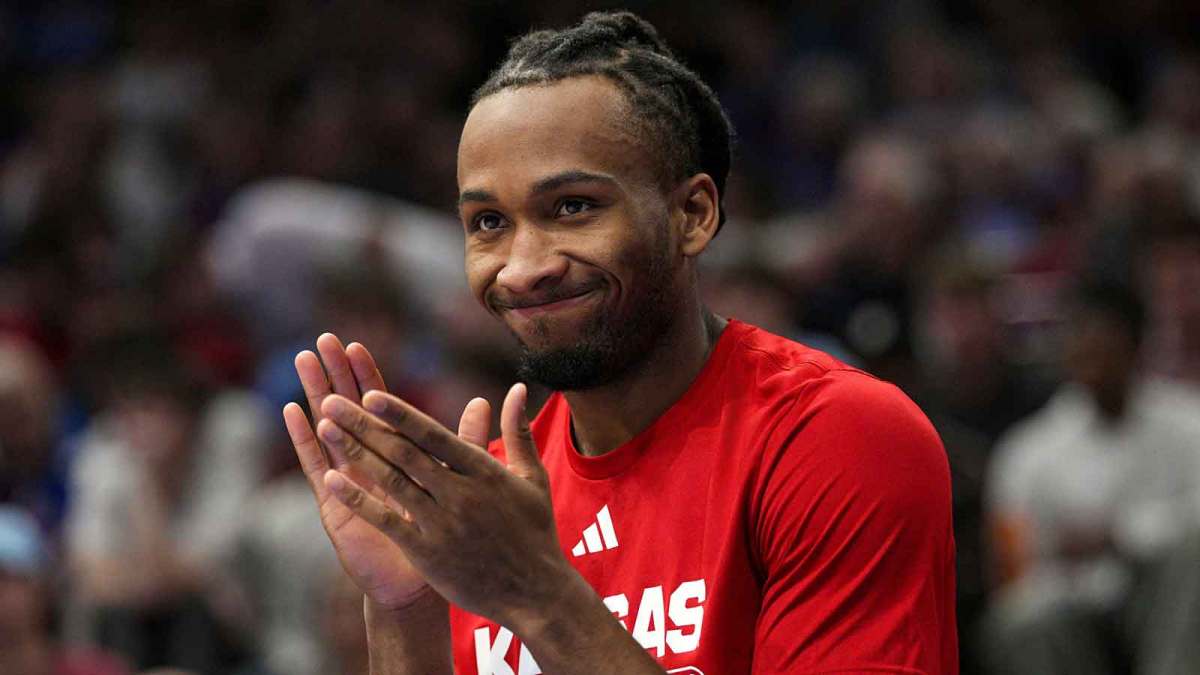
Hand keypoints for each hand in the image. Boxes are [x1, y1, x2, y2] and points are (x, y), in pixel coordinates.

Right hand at [283, 334, 489, 609]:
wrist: (420, 583)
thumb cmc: (440, 532)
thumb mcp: (458, 481)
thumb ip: (466, 442)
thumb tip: (486, 401)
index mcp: (395, 454)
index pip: (378, 405)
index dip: (367, 375)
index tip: (355, 344)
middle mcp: (366, 462)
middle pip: (348, 409)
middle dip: (336, 374)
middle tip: (322, 341)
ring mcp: (347, 480)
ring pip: (328, 429)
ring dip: (315, 395)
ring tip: (303, 362)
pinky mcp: (334, 504)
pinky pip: (317, 468)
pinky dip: (305, 439)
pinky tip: (294, 412)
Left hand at [315, 381, 575, 631]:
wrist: (535, 593)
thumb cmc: (535, 532)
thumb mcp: (532, 477)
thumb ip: (518, 431)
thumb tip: (518, 388)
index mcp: (484, 471)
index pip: (434, 435)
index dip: (400, 414)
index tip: (370, 394)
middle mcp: (460, 493)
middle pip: (404, 453)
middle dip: (365, 425)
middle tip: (332, 401)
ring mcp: (442, 524)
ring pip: (391, 481)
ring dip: (355, 453)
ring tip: (326, 429)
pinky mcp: (428, 552)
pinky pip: (387, 521)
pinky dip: (359, 500)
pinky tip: (332, 481)